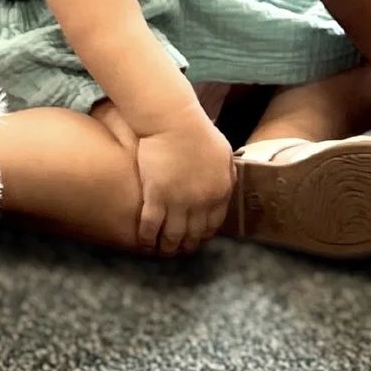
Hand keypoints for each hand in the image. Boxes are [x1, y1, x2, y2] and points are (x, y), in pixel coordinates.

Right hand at [132, 113, 233, 255]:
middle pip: (194, 233)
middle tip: (179, 248)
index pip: (213, 224)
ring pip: (172, 235)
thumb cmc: (197, 130)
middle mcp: (202, 202)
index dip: (204, 234)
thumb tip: (226, 185)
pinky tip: (144, 242)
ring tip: (162, 249)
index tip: (197, 237)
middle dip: (186, 244)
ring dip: (167, 246)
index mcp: (220, 191)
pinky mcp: (156, 197)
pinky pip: (151, 226)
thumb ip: (226, 173)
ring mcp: (178, 202)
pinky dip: (148, 237)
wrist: (173, 120)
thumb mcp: (223, 152)